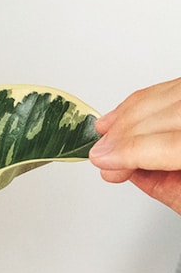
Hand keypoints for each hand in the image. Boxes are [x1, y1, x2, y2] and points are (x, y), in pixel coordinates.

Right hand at [89, 77, 180, 213]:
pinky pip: (174, 88)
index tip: (105, 161)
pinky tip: (129, 112)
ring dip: (131, 114)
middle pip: (169, 114)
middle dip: (126, 134)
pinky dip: (148, 99)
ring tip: (106, 132)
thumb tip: (128, 170)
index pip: (173, 144)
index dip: (132, 151)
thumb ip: (163, 184)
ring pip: (169, 95)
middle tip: (100, 153)